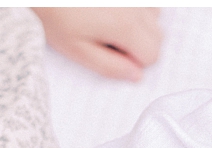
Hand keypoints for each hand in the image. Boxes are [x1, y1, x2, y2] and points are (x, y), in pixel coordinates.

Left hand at [33, 8, 161, 81]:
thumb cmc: (53, 14)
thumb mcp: (76, 49)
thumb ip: (109, 66)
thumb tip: (135, 76)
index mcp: (125, 26)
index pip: (152, 56)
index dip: (134, 62)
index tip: (112, 55)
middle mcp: (136, 5)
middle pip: (158, 35)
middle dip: (139, 43)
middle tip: (109, 39)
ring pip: (154, 14)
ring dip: (140, 22)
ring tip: (111, 20)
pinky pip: (145, 0)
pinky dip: (135, 7)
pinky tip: (112, 8)